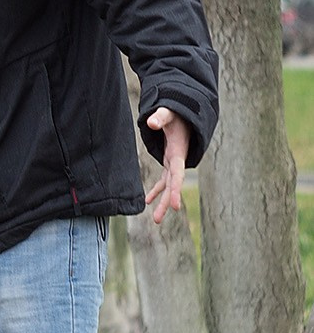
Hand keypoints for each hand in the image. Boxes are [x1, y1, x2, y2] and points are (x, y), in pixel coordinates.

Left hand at [144, 107, 190, 224]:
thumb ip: (161, 117)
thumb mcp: (169, 113)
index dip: (175, 190)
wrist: (185, 113)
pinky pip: (164, 179)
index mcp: (178, 153)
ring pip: (168, 185)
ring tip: (156, 220)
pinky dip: (157, 190)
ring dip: (162, 201)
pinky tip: (148, 201)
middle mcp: (178, 161)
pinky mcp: (169, 161)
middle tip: (157, 220)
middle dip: (166, 202)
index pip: (177, 175)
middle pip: (172, 185)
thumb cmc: (177, 113)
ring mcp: (174, 162)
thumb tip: (152, 123)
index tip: (175, 207)